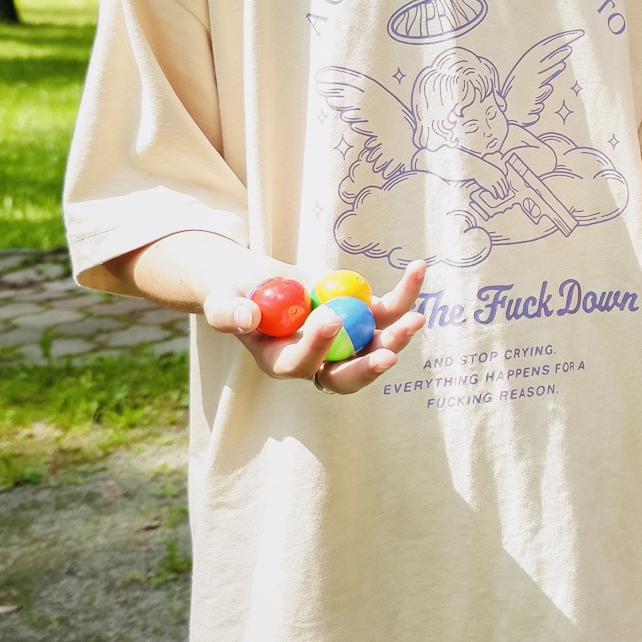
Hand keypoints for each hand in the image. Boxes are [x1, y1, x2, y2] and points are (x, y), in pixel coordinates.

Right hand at [201, 260, 428, 393]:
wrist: (261, 281)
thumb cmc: (236, 295)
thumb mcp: (222, 302)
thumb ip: (229, 314)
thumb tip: (247, 318)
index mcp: (284, 362)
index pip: (303, 365)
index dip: (317, 348)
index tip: (328, 319)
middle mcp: (320, 359)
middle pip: (349, 374)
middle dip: (369, 367)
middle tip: (388, 355)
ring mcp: (347, 339)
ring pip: (377, 345)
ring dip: (399, 336)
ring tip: (417, 318)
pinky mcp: (364, 316)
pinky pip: (390, 309)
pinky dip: (406, 291)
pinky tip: (418, 268)